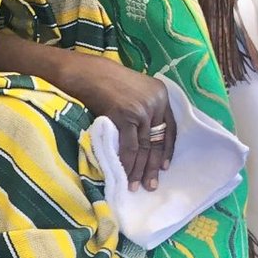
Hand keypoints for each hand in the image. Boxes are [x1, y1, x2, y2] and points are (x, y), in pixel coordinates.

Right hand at [57, 51, 174, 190]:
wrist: (87, 72)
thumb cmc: (106, 81)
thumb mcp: (133, 90)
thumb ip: (144, 107)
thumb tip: (144, 136)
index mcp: (161, 94)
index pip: (170, 128)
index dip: (167, 150)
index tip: (165, 167)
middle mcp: (155, 102)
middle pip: (157, 140)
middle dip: (153, 166)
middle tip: (151, 185)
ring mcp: (141, 110)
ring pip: (144, 147)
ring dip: (139, 169)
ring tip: (136, 185)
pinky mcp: (125, 116)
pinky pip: (130, 146)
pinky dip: (128, 163)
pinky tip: (125, 174)